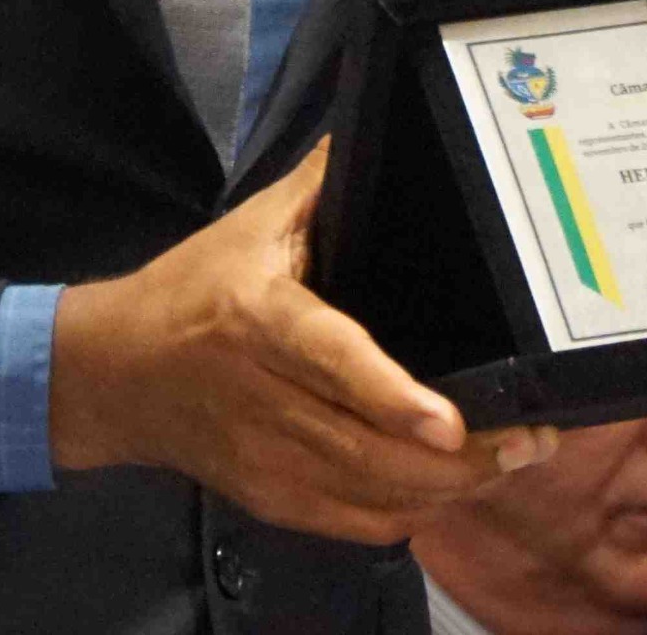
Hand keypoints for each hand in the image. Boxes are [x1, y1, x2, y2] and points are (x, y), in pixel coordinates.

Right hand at [50, 141, 554, 542]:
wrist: (114, 374)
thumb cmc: (192, 287)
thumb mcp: (253, 224)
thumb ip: (324, 184)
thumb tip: (388, 123)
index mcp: (260, 319)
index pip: (331, 362)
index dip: (391, 398)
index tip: (450, 422)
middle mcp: (264, 398)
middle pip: (370, 452)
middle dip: (463, 460)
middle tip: (533, 440)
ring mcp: (267, 461)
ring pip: (372, 497)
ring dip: (451, 490)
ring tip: (514, 460)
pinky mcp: (272, 500)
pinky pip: (358, 524)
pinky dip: (414, 510)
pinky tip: (455, 484)